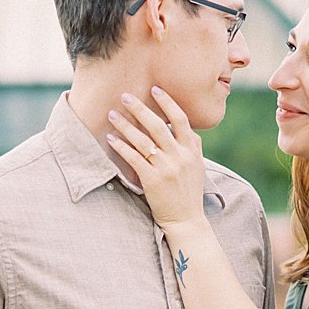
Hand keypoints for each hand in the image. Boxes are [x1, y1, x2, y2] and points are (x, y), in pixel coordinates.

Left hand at [106, 87, 206, 230]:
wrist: (186, 219)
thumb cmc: (189, 193)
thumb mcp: (197, 167)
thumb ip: (192, 146)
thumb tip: (186, 128)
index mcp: (191, 150)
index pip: (181, 119)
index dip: (167, 102)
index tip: (155, 89)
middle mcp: (180, 156)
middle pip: (158, 125)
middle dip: (140, 108)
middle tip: (125, 96)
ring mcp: (166, 168)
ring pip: (143, 140)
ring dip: (125, 125)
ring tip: (112, 115)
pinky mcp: (152, 180)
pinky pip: (133, 158)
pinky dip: (121, 146)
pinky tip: (111, 139)